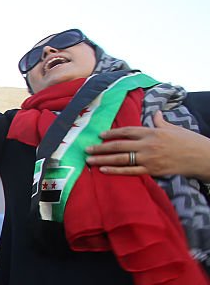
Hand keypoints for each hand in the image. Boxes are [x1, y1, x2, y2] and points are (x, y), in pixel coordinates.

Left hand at [85, 111, 209, 180]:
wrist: (201, 157)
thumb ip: (161, 122)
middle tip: (86, 149)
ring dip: (103, 160)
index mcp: (151, 132)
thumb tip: (156, 113)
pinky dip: (115, 171)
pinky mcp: (151, 170)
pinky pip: (129, 171)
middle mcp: (147, 144)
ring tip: (89, 160)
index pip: (127, 131)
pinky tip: (103, 170)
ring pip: (120, 159)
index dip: (112, 133)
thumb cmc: (188, 141)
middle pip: (119, 146)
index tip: (100, 135)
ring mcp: (148, 158)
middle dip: (100, 148)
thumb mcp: (173, 128)